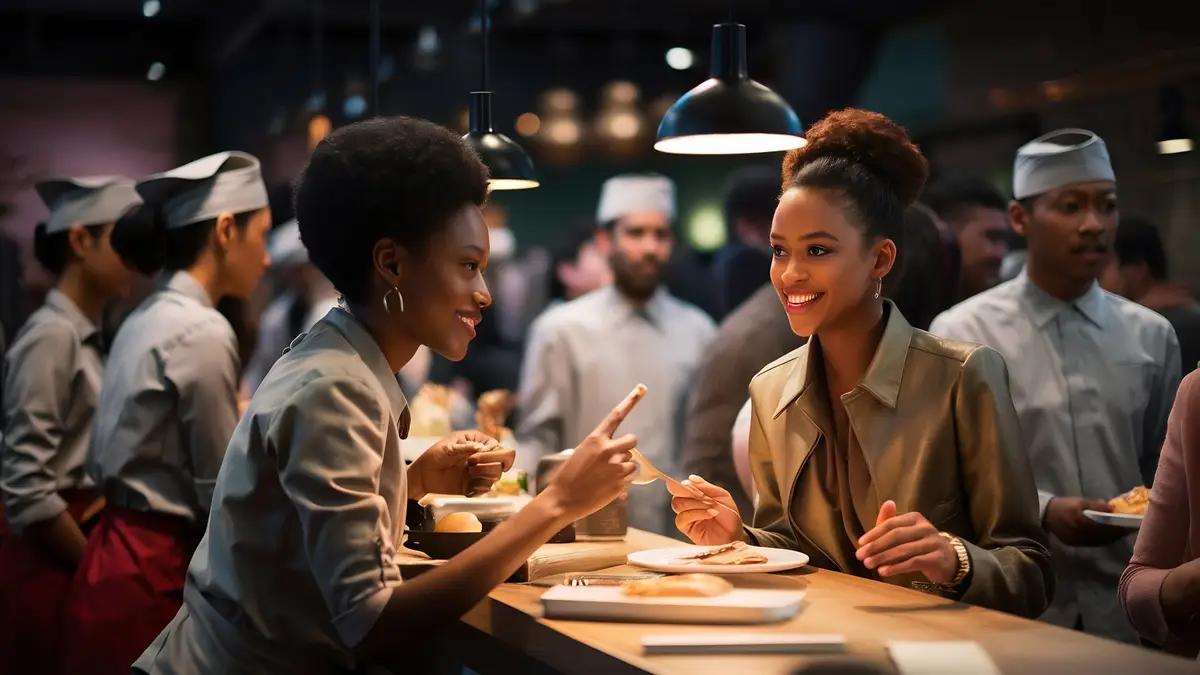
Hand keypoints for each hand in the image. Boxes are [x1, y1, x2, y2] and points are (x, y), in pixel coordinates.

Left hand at [408, 430, 515, 498]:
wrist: (423, 476)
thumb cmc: (434, 455)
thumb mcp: (448, 447)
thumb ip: (465, 447)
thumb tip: (481, 448)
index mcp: (477, 443)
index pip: (497, 446)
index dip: (493, 452)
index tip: (477, 457)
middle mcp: (481, 457)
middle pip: (501, 461)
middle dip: (489, 464)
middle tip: (472, 465)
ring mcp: (479, 472)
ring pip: (496, 475)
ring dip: (484, 476)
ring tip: (469, 474)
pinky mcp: (474, 485)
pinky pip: (486, 488)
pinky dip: (480, 488)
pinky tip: (469, 486)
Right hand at [539, 385, 643, 521]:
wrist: (563, 499)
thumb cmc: (569, 475)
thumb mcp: (581, 453)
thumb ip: (600, 447)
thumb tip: (618, 449)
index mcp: (595, 439)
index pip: (616, 416)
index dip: (630, 401)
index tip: (642, 388)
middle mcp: (608, 450)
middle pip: (632, 440)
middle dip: (628, 447)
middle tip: (616, 457)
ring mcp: (616, 467)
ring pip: (631, 461)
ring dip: (623, 467)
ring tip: (606, 476)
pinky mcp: (621, 483)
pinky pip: (630, 477)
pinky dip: (623, 480)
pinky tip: (608, 485)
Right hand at [668, 475, 742, 545]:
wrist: (735, 536)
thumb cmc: (730, 517)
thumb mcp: (722, 497)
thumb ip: (707, 487)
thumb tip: (691, 478)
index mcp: (697, 495)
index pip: (682, 486)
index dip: (685, 485)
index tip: (693, 486)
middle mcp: (690, 505)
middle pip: (676, 495)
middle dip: (689, 494)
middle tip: (704, 497)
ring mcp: (687, 517)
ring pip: (677, 504)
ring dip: (694, 503)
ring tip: (710, 507)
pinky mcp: (687, 529)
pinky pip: (681, 519)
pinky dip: (695, 513)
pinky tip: (709, 514)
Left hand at [856, 500, 957, 583]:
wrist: (948, 560)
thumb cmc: (920, 544)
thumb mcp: (906, 532)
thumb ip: (891, 522)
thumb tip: (886, 503)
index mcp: (915, 518)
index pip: (891, 524)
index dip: (874, 533)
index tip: (860, 543)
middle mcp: (925, 527)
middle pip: (896, 536)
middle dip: (876, 546)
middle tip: (860, 556)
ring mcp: (933, 542)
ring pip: (903, 550)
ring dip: (883, 558)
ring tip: (869, 564)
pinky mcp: (937, 558)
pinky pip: (913, 562)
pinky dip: (896, 567)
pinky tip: (884, 572)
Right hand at [1043, 497, 1130, 546]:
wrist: (1044, 515)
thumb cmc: (1062, 505)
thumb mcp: (1078, 501)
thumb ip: (1095, 505)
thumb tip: (1111, 508)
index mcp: (1080, 521)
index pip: (1104, 526)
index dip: (1118, 526)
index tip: (1129, 523)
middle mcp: (1080, 534)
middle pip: (1104, 536)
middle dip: (1118, 533)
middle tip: (1129, 528)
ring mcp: (1077, 541)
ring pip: (1100, 542)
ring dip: (1113, 538)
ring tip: (1122, 532)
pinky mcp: (1076, 544)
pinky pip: (1094, 544)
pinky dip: (1104, 540)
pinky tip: (1110, 536)